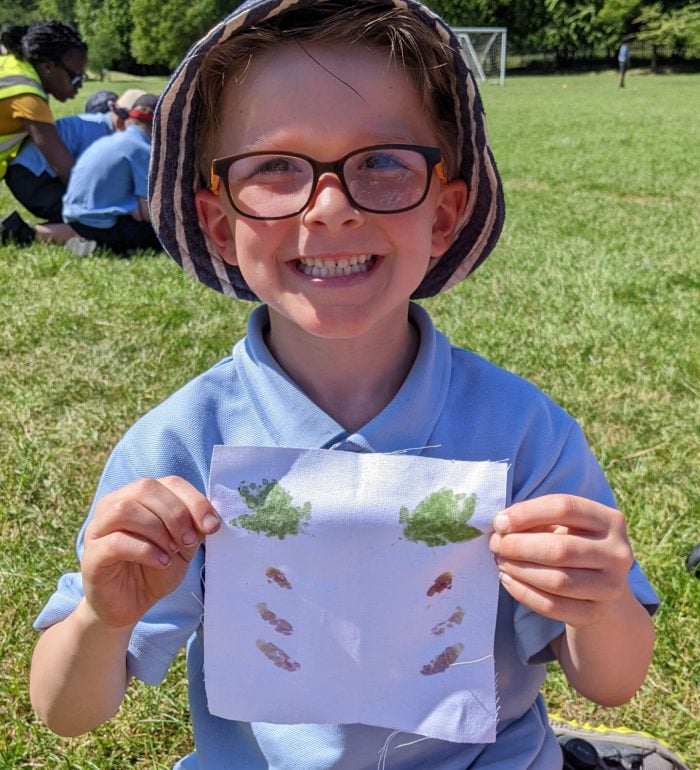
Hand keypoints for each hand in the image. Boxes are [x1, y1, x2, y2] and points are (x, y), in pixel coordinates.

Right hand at [81, 476, 219, 628]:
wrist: (131, 604)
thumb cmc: (156, 568)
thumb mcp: (184, 545)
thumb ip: (193, 527)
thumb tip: (209, 518)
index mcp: (140, 496)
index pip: (170, 482)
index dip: (194, 500)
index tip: (212, 526)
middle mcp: (115, 504)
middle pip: (146, 488)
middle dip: (176, 514)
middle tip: (188, 540)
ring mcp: (99, 528)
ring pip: (126, 509)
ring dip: (158, 530)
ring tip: (172, 551)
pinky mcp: (92, 554)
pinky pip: (116, 541)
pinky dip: (146, 550)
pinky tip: (161, 562)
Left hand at [488, 495, 632, 627]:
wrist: (598, 583)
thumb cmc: (571, 541)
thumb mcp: (562, 523)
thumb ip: (537, 519)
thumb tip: (502, 525)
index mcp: (610, 520)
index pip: (565, 507)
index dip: (527, 513)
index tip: (499, 522)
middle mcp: (618, 553)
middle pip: (561, 549)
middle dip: (519, 546)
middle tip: (495, 544)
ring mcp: (611, 587)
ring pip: (558, 581)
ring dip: (520, 570)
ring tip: (500, 561)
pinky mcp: (596, 613)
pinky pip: (554, 607)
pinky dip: (524, 593)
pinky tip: (508, 581)